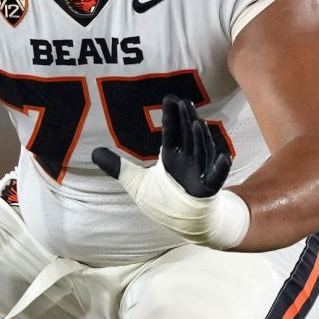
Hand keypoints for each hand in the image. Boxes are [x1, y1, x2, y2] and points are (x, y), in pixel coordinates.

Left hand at [92, 95, 248, 248]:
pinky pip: (215, 179)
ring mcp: (198, 175)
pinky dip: (220, 169)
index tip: (171, 98)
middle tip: (185, 102)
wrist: (187, 220)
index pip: (171, 133)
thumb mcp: (135, 182)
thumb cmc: (164, 197)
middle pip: (187, 137)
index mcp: (170, 157)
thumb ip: (117, 167)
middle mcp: (186, 161)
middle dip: (187, 121)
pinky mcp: (208, 190)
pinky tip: (224, 157)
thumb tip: (93, 153)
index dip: (171, 117)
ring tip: (198, 124)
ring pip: (201, 153)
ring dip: (200, 140)